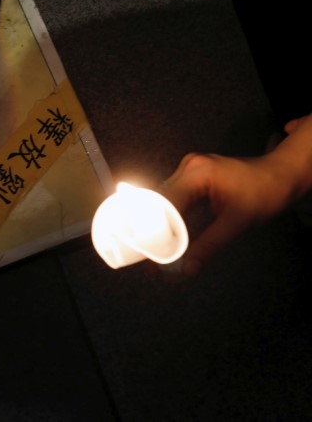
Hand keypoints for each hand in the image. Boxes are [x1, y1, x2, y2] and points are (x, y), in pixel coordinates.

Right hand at [161, 114, 311, 275]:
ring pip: (166, 200)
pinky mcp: (193, 175)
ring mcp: (190, 169)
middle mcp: (188, 167)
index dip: (157, 230)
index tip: (153, 254)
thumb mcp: (237, 223)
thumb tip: (187, 268)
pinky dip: (174, 217)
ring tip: (162, 249)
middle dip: (156, 229)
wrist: (282, 175)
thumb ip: (209, 245)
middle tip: (154, 257)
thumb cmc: (265, 194)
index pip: (166, 203)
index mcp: (197, 173)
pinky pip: (177, 197)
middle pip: (161, 201)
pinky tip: (174, 235)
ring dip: (164, 224)